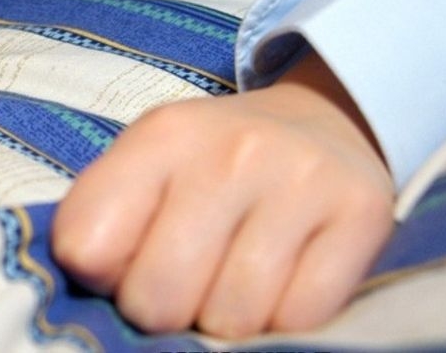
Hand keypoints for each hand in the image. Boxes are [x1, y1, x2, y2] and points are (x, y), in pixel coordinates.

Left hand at [51, 51, 393, 337]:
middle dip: (161, 309)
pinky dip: (284, 321)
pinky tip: (280, 282)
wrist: (322, 124)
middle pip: (159, 295)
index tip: (123, 265)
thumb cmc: (212, 164)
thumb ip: (101, 221)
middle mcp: (230, 152)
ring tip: (230, 278)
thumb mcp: (144, 167)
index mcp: (161, 136)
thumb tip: (84, 284)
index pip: (87, 246)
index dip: (101, 276)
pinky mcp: (361, 215)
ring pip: (232, 317)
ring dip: (224, 318)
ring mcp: (300, 181)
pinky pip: (301, 318)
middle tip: (181, 285)